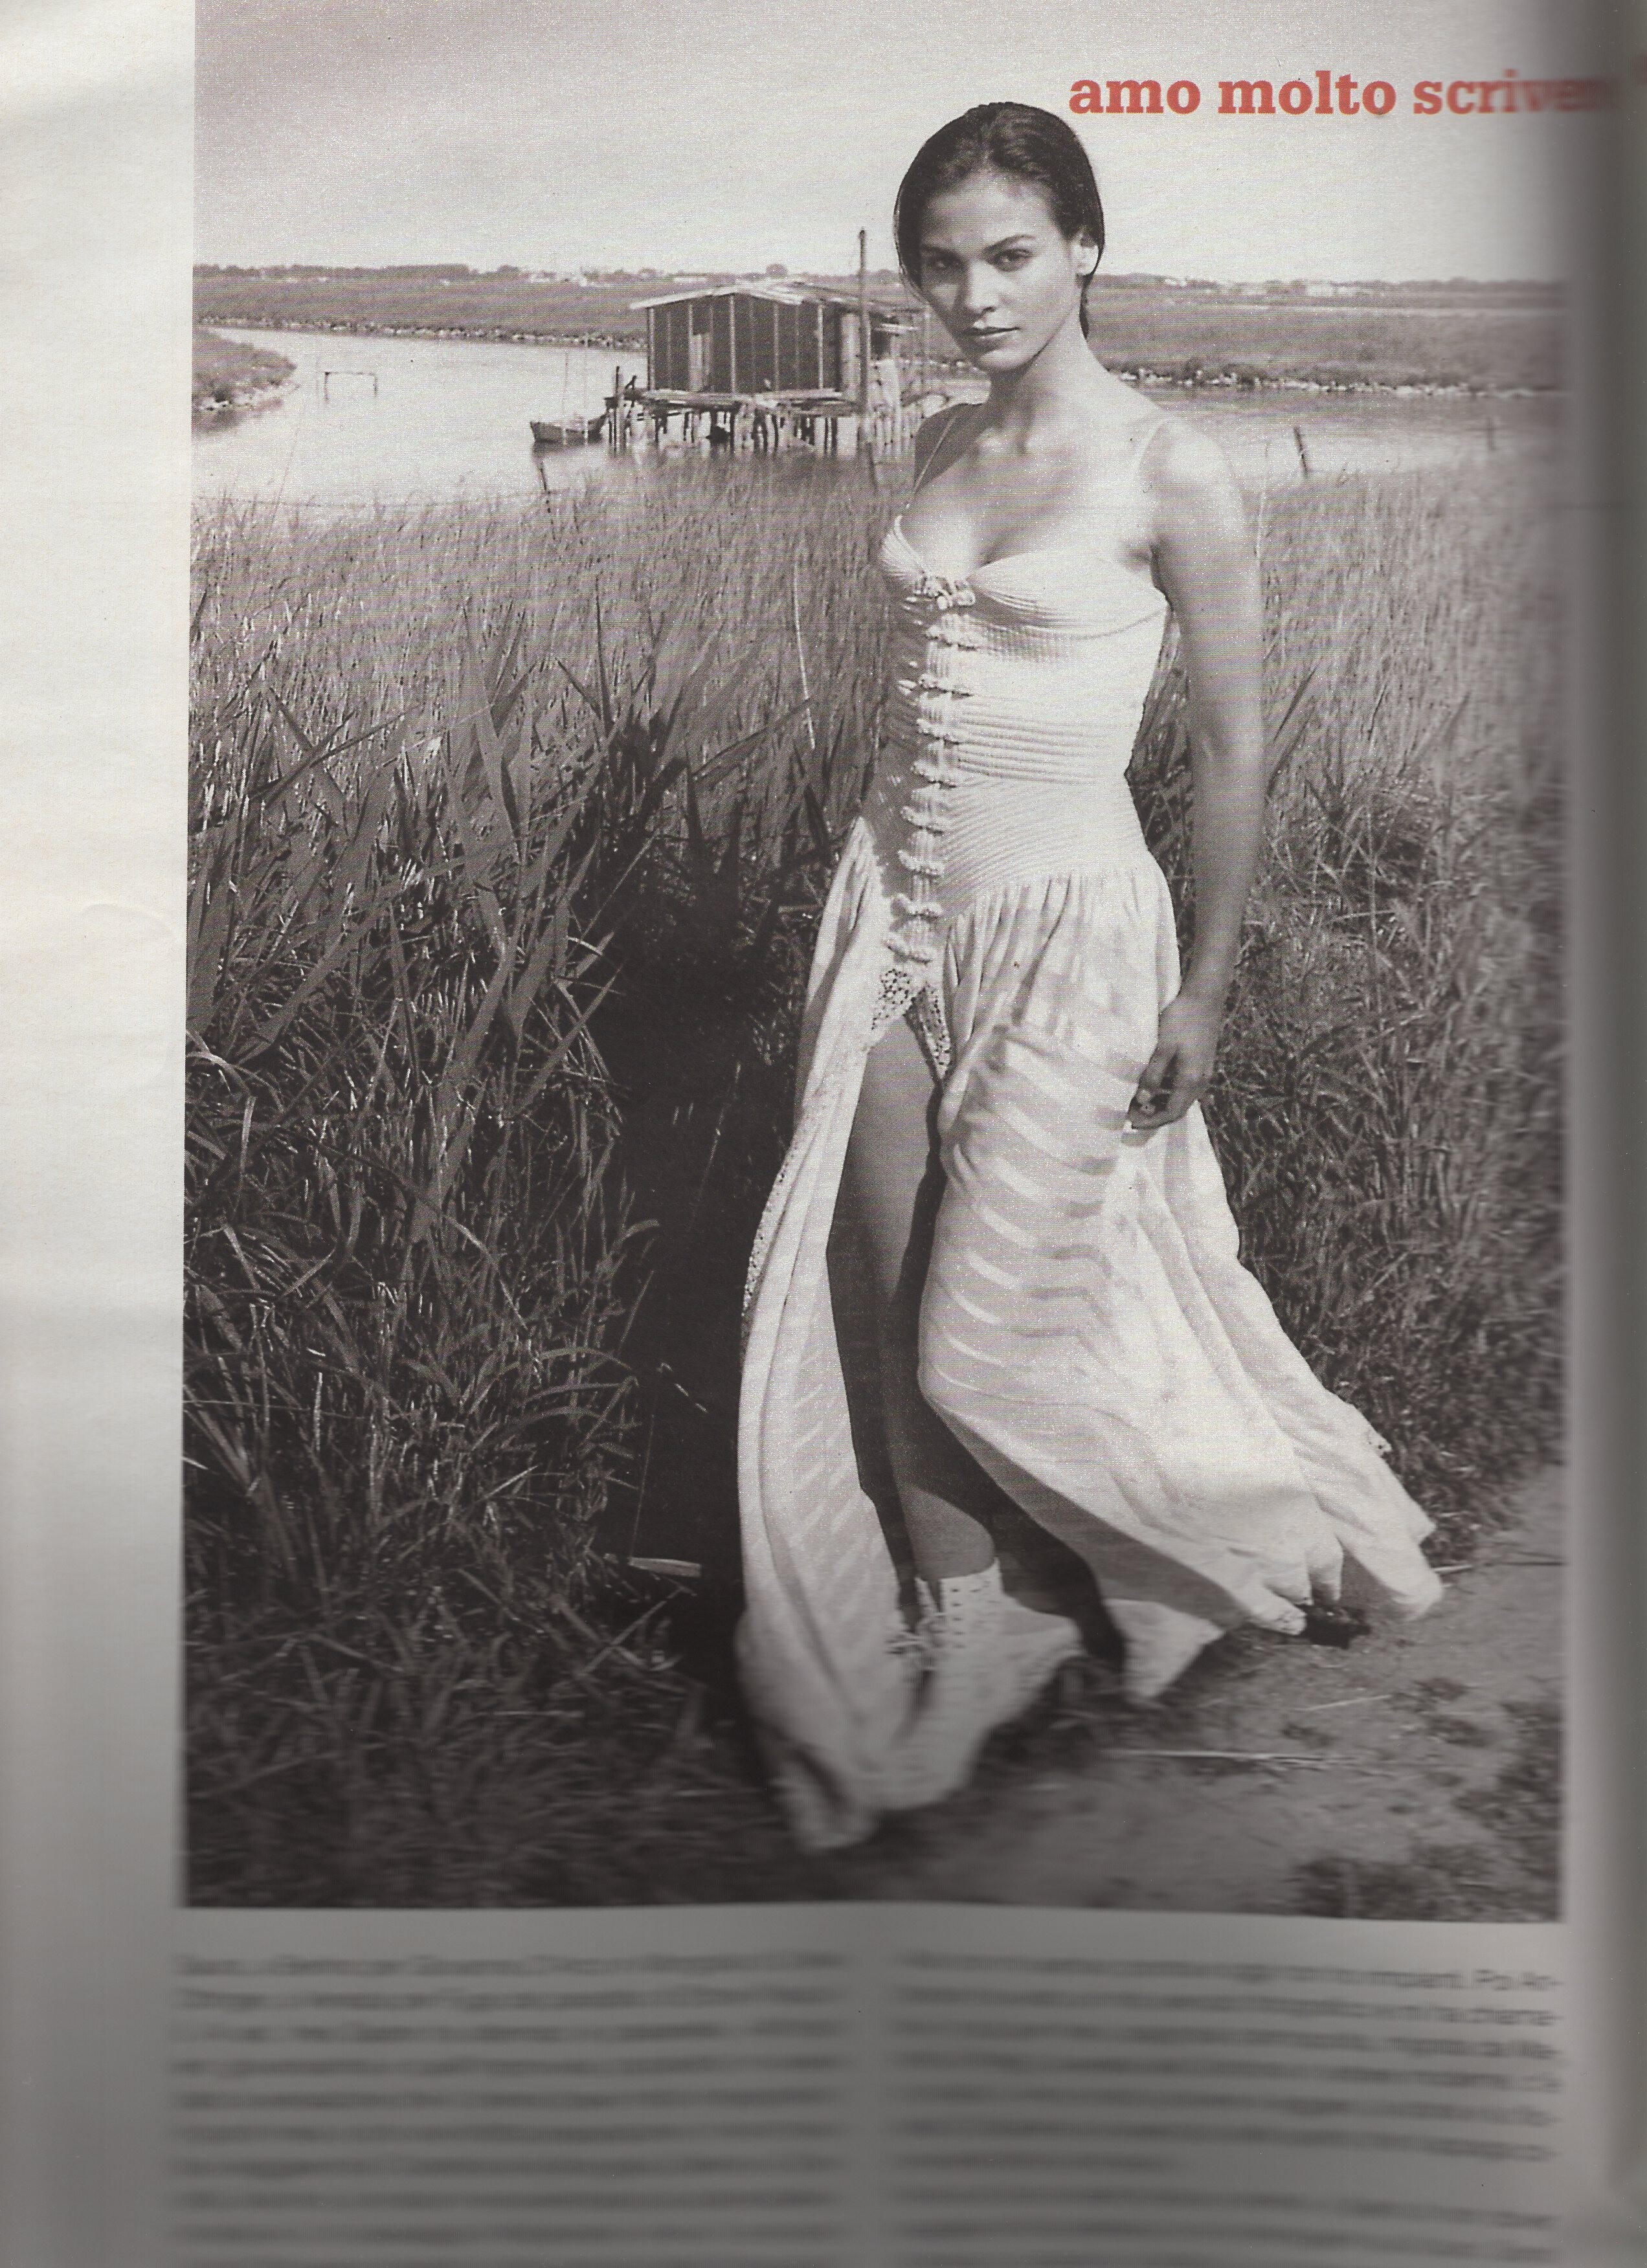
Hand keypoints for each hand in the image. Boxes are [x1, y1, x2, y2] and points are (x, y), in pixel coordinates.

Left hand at [1127, 989, 1224, 1130]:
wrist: (1204, 998)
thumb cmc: (1182, 1020)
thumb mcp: (1163, 1047)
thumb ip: (1153, 1075)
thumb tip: (1142, 1100)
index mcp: (1191, 1079)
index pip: (1172, 1113)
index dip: (1152, 1121)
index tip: (1131, 1121)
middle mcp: (1201, 1081)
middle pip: (1177, 1110)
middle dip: (1154, 1116)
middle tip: (1131, 1112)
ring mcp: (1203, 1073)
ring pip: (1181, 1100)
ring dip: (1161, 1104)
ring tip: (1138, 1100)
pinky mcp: (1202, 1065)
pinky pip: (1184, 1088)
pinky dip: (1168, 1093)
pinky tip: (1153, 1085)